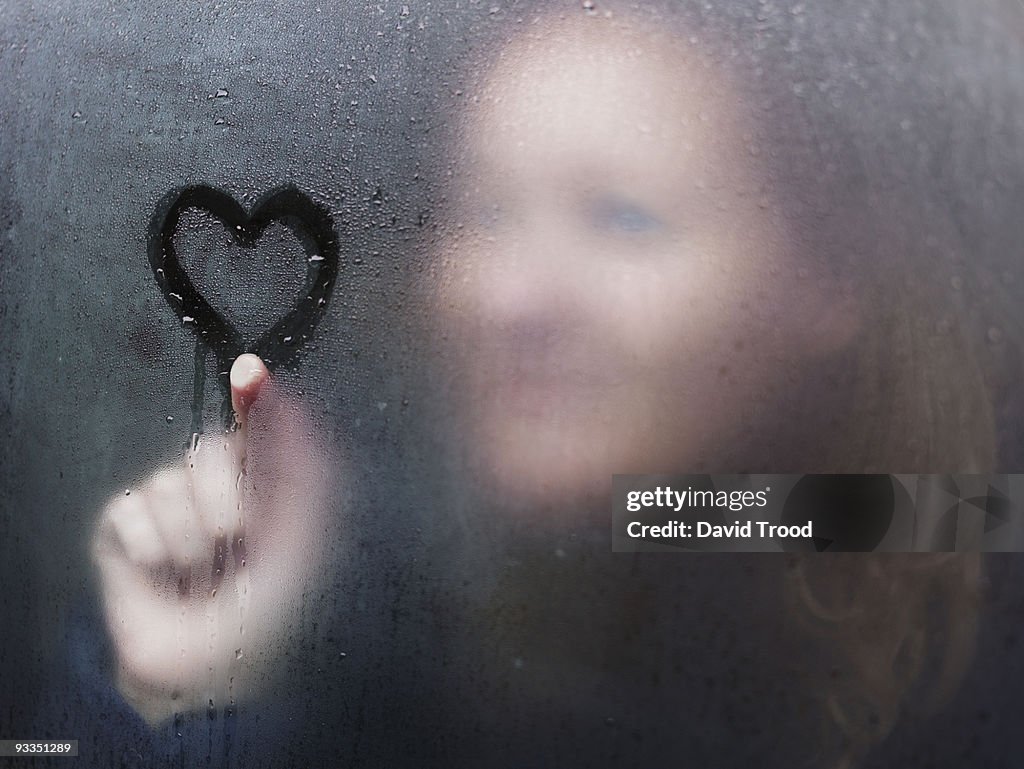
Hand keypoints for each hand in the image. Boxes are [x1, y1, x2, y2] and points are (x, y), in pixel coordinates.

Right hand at [92, 355, 329, 724]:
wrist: (203, 671)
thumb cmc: (260, 612)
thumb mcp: (296, 547)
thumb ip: (300, 479)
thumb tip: (296, 412)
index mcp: (260, 488)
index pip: (254, 431)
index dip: (253, 398)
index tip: (251, 373)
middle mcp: (212, 487)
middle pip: (208, 450)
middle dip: (225, 499)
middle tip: (235, 544)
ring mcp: (166, 503)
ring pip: (168, 480)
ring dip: (190, 539)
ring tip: (199, 574)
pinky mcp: (123, 525)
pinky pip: (132, 510)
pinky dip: (151, 550)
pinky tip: (163, 575)